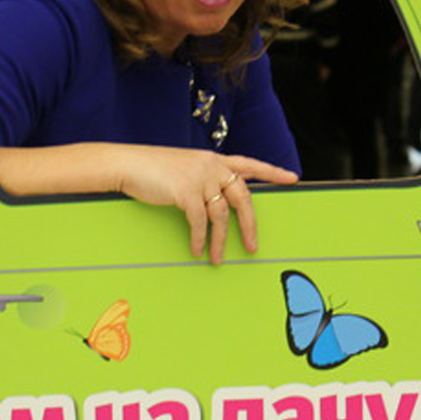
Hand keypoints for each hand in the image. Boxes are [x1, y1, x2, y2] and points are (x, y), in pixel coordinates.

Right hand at [105, 146, 296, 263]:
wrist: (128, 164)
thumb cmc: (153, 170)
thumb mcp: (185, 168)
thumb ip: (204, 179)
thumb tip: (216, 203)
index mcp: (214, 160)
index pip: (250, 164)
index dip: (272, 172)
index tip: (292, 178)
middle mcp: (212, 166)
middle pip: (242, 198)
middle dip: (249, 225)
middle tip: (252, 247)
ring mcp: (200, 177)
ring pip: (220, 215)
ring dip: (220, 241)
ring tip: (218, 259)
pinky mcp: (186, 191)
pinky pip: (200, 222)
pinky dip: (200, 239)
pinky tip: (198, 251)